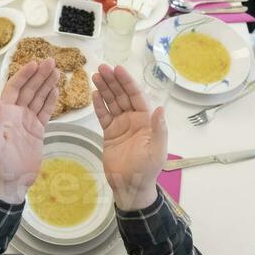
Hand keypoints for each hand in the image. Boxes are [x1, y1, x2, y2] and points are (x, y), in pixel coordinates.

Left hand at [0, 58, 59, 204]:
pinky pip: (45, 111)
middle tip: (52, 61)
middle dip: (39, 75)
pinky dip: (51, 100)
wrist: (13, 181)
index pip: (14, 88)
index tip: (35, 63)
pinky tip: (57, 90)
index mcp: (5, 113)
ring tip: (57, 71)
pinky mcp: (38, 130)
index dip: (24, 75)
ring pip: (38, 97)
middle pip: (29, 89)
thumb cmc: (1, 163)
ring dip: (47, 84)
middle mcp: (16, 113)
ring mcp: (28, 121)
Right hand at [92, 65, 166, 210]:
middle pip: (122, 95)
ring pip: (111, 102)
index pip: (136, 96)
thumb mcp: (156, 150)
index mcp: (146, 120)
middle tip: (101, 67)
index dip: (127, 82)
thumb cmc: (146, 169)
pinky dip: (99, 105)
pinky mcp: (109, 133)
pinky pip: (103, 115)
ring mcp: (120, 125)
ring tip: (95, 76)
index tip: (118, 69)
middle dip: (113, 81)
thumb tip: (160, 109)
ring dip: (104, 89)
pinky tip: (94, 94)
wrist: (130, 186)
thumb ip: (159, 129)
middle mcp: (133, 119)